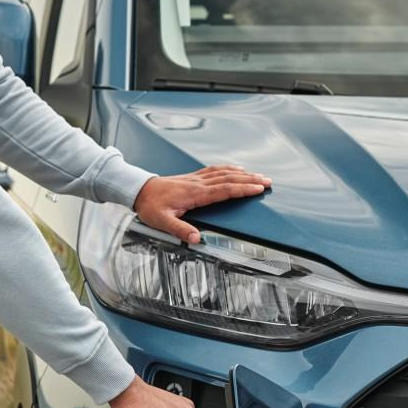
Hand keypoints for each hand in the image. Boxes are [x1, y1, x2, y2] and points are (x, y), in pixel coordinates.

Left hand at [132, 164, 271, 244]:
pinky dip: (229, 168)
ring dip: (243, 174)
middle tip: (268, 181)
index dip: (242, 189)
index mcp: (194, 194)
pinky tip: (237, 169)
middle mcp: (198, 184)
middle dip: (250, 180)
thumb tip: (197, 239)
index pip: (224, 190)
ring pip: (224, 173)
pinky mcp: (193, 177)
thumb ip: (180, 229)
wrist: (139, 190)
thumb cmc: (150, 206)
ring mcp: (196, 178)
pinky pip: (215, 170)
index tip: (259, 189)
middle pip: (229, 179)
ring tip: (259, 175)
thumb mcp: (161, 222)